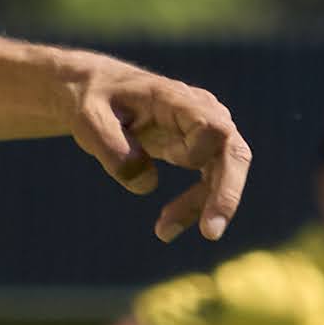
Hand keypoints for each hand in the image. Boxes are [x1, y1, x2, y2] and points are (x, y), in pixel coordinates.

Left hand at [59, 55, 248, 242]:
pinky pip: (209, 182)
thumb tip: (147, 185)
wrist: (98, 92)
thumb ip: (113, 149)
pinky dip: (193, 206)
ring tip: (163, 232)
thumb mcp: (89, 120)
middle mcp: (201, 111)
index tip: (171, 159)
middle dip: (226, 194)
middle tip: (210, 232)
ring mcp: (205, 130)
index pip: (212, 126)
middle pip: (234, 151)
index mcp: (175, 99)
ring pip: (224, 173)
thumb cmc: (94, 102)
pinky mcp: (200, 149)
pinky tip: (165, 227)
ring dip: (201, 206)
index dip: (197, 152)